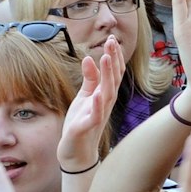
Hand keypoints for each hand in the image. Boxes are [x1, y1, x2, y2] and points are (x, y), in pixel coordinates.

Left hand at [59, 36, 125, 171]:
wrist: (76, 151)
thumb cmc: (81, 123)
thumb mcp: (84, 97)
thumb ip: (89, 79)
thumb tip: (89, 58)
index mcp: (104, 95)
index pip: (113, 73)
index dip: (114, 56)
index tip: (112, 39)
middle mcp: (105, 103)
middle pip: (112, 79)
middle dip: (113, 60)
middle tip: (112, 41)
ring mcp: (98, 115)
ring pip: (107, 93)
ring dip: (107, 76)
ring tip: (106, 58)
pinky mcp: (88, 127)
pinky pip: (96, 115)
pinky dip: (98, 104)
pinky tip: (97, 92)